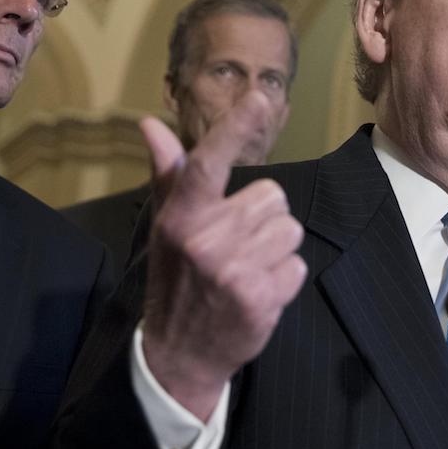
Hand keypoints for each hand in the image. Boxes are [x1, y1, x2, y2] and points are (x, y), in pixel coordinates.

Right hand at [139, 91, 305, 419]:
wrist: (180, 353)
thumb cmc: (177, 279)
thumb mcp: (166, 227)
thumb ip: (169, 174)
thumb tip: (151, 124)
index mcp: (181, 216)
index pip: (210, 161)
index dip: (236, 126)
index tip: (260, 95)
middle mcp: (205, 238)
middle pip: (273, 198)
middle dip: (262, 220)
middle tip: (235, 246)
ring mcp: (233, 270)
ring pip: (289, 230)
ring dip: (276, 250)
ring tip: (246, 269)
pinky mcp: (259, 297)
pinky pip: (297, 266)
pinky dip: (284, 279)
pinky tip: (258, 292)